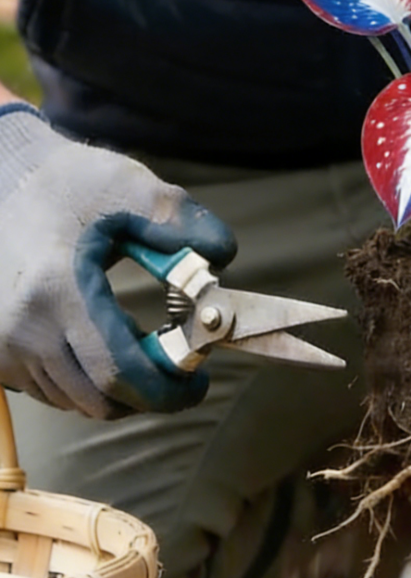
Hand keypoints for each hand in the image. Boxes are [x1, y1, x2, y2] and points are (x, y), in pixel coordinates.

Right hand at [0, 102, 236, 416]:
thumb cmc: (73, 182)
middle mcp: (22, 327)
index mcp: (58, 289)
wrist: (3, 176)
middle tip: (182, 371)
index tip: (199, 381)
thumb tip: (221, 263)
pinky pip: (52, 390)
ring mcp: (2, 343)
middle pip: (99, 400)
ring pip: (75, 401)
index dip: (167, 389)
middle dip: (150, 394)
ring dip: (120, 389)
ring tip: (146, 350)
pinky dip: (89, 381)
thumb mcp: (139, 190)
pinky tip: (109, 345)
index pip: (118, 372)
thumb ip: (189, 228)